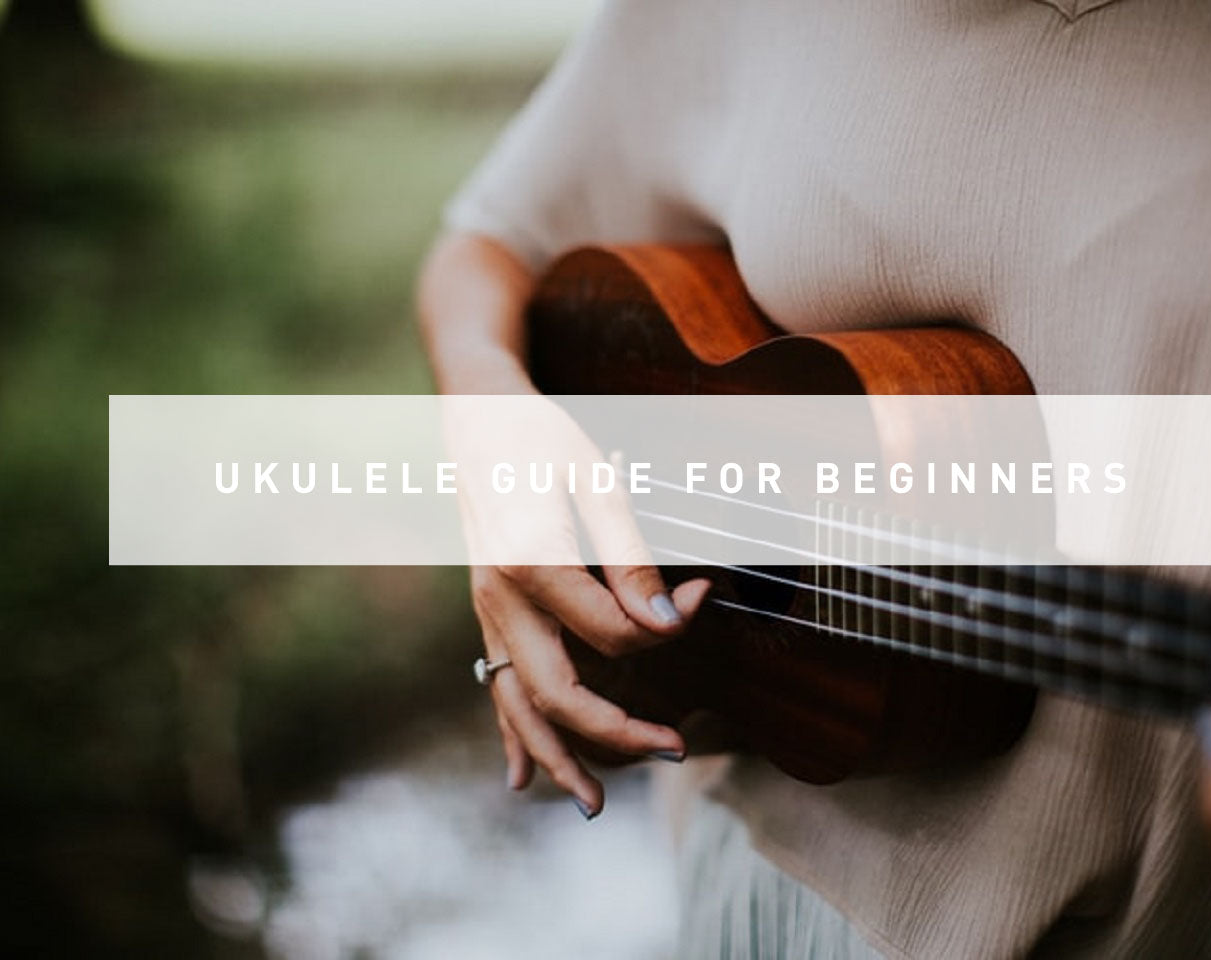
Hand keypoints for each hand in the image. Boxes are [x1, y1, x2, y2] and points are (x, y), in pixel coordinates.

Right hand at [449, 396, 709, 819]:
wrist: (477, 415)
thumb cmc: (542, 439)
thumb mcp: (597, 481)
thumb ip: (630, 556)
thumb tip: (665, 620)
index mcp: (532, 563)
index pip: (611, 629)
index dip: (666, 625)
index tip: (701, 598)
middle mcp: (501, 599)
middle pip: (557, 692)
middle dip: (616, 734)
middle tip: (676, 751)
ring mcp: (488, 612)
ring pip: (517, 705)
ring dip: (557, 758)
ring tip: (596, 804)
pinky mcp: (487, 613)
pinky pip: (494, 687)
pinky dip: (510, 736)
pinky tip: (520, 778)